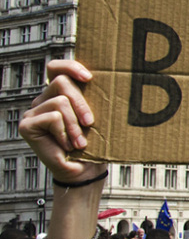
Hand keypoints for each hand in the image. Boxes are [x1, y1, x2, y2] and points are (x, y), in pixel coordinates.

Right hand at [19, 60, 104, 183]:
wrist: (84, 171)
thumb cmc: (93, 144)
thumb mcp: (96, 117)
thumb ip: (93, 98)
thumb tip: (112, 80)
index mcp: (59, 94)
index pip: (56, 68)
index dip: (70, 66)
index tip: (89, 78)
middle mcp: (44, 100)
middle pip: (61, 82)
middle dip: (81, 102)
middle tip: (90, 122)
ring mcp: (33, 112)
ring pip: (60, 101)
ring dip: (75, 124)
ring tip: (80, 142)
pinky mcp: (27, 125)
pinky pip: (52, 117)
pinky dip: (64, 132)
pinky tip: (67, 145)